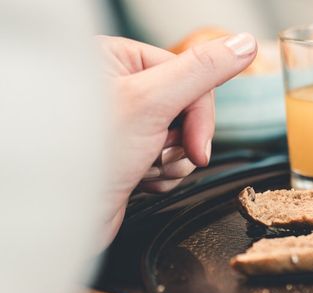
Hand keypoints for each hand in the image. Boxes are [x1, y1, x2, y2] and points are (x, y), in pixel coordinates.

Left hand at [98, 34, 256, 239]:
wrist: (60, 217)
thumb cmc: (84, 157)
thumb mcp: (152, 101)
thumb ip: (202, 70)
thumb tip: (242, 45)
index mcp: (115, 59)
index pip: (188, 73)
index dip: (198, 112)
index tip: (194, 141)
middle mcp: (116, 88)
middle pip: (187, 107)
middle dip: (182, 140)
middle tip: (162, 154)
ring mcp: (121, 124)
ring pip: (180, 138)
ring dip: (172, 162)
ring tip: (143, 169)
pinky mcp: (126, 155)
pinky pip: (167, 161)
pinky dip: (161, 176)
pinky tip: (138, 181)